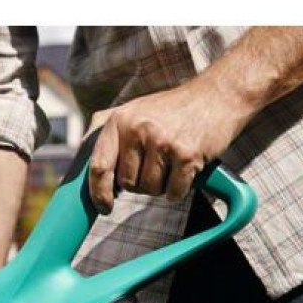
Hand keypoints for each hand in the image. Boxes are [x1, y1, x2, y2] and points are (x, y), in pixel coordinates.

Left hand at [87, 78, 253, 214]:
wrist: (217, 95)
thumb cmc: (173, 110)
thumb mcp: (134, 111)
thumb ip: (109, 135)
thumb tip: (85, 168)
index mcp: (119, 121)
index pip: (98, 166)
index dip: (98, 193)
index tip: (105, 207)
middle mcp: (137, 129)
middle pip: (128, 184)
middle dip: (141, 184)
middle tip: (156, 166)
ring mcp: (162, 141)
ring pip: (150, 190)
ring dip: (162, 186)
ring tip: (172, 162)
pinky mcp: (186, 154)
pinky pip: (174, 192)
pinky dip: (179, 189)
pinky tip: (186, 168)